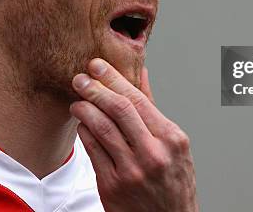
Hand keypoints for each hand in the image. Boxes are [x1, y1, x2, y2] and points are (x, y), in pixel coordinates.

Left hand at [69, 58, 197, 211]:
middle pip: (118, 110)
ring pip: (102, 129)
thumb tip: (141, 75)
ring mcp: (132, 171)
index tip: (98, 66)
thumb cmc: (173, 183)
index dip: (114, 79)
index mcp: (172, 139)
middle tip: (81, 78)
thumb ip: (154, 109)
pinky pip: (92, 151)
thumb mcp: (175, 146)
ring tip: (78, 100)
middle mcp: (153, 153)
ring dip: (85, 109)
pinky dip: (85, 133)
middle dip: (95, 89)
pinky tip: (82, 124)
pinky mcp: (113, 187)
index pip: (138, 100)